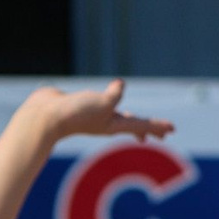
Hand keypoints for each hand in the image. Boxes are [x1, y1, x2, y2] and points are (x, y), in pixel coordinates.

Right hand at [22, 80, 172, 143]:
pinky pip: (101, 104)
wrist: (46, 115)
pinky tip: (107, 98)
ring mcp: (94, 115)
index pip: (141, 125)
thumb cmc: (76, 113)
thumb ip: (115, 95)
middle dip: (148, 129)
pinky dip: (109, 101)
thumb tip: (121, 85)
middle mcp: (106, 122)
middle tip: (163, 133)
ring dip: (129, 119)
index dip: (157, 126)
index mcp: (114, 125)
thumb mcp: (102, 103)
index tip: (173, 130)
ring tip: (136, 121)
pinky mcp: (82, 106)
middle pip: (133, 125)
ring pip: (117, 116)